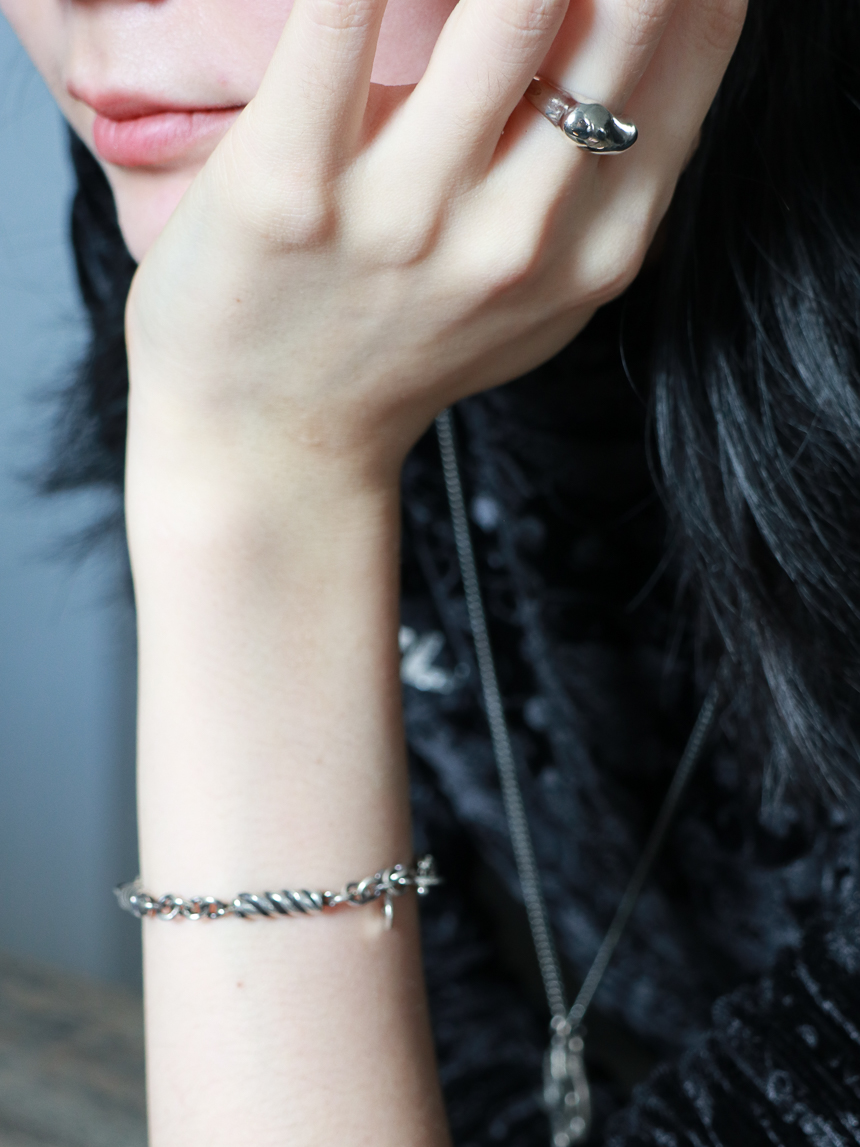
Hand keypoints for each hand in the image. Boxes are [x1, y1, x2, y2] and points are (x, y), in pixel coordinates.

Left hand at [126, 0, 746, 488]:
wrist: (281, 446)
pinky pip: (336, 20)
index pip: (697, 44)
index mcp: (595, 250)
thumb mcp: (540, 302)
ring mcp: (406, 215)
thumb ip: (605, 194)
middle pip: (627, 13)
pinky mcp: (287, 189)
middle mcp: (519, 234)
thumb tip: (673, 40)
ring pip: (512, 5)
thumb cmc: (402, 355)